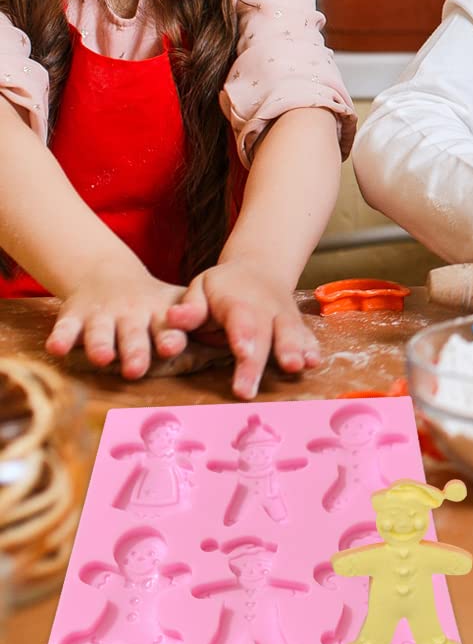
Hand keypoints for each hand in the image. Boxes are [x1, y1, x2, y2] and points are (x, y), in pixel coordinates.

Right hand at [47, 261, 190, 379]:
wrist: (105, 275)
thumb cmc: (151, 305)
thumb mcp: (173, 309)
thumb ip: (197, 329)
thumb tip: (244, 351)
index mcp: (159, 315)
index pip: (168, 326)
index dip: (170, 336)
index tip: (174, 345)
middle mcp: (131, 314)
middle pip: (134, 333)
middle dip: (136, 349)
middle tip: (137, 369)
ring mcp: (102, 315)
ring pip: (101, 331)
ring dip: (101, 344)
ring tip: (102, 358)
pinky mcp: (74, 315)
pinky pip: (66, 326)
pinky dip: (61, 336)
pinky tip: (56, 348)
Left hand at [166, 262, 319, 400]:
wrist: (260, 268)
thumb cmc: (223, 287)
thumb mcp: (201, 288)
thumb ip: (190, 308)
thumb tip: (174, 317)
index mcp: (236, 300)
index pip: (240, 318)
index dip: (243, 335)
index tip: (242, 352)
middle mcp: (265, 306)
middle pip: (264, 333)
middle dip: (259, 361)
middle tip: (248, 390)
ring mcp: (284, 314)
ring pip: (290, 331)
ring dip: (293, 350)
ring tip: (296, 367)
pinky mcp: (296, 323)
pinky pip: (305, 334)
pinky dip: (311, 346)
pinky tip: (314, 361)